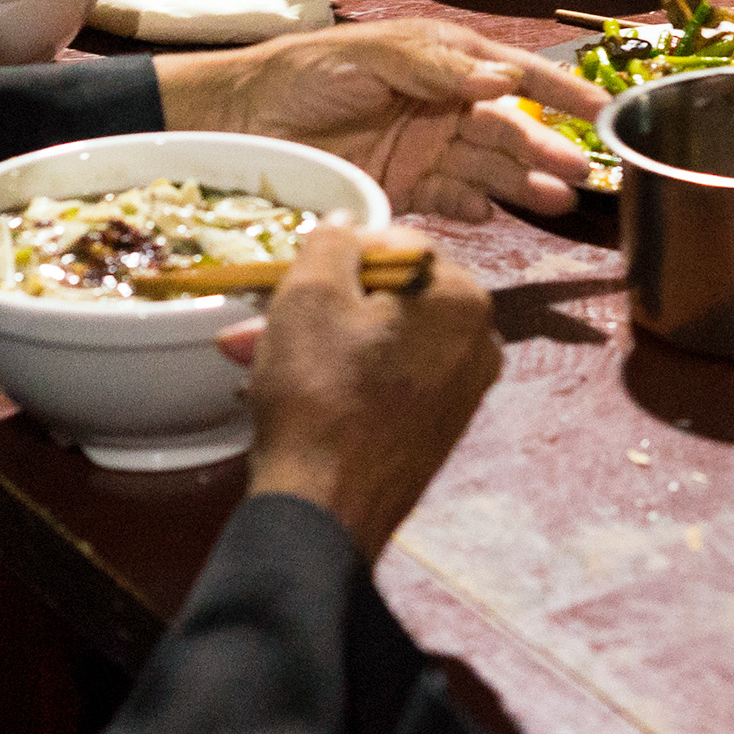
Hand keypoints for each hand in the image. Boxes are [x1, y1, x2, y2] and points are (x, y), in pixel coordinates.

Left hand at [161, 19, 600, 217]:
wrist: (238, 119)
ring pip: (488, 169)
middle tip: (583, 173)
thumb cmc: (302, 72)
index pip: (511, 76)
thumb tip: (502, 81)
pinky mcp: (401, 187)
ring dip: (523, 185)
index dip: (558, 90)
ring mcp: (423, 148)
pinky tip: (497, 216)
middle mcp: (441, 105)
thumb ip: (435, 66)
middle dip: (547, 150)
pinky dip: (475, 208)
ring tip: (558, 203)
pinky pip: (450, 199)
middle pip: (508, 130)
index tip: (601, 108)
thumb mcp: (369, 55)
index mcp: (440, 62)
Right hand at [228, 222, 500, 555]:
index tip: (291, 280)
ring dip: (318, 341)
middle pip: (388, 297)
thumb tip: (347, 222)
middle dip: (319, 305)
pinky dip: (342, 376)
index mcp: (463, 299)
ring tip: (254, 355)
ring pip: (379, 341)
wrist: (323, 511)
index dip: (336, 256)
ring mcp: (463, 393)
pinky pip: (386, 380)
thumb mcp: (309, 295)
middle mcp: (479, 343)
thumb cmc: (318, 391)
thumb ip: (331, 242)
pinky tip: (290, 388)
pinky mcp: (437, 431)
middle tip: (259, 321)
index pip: (396, 244)